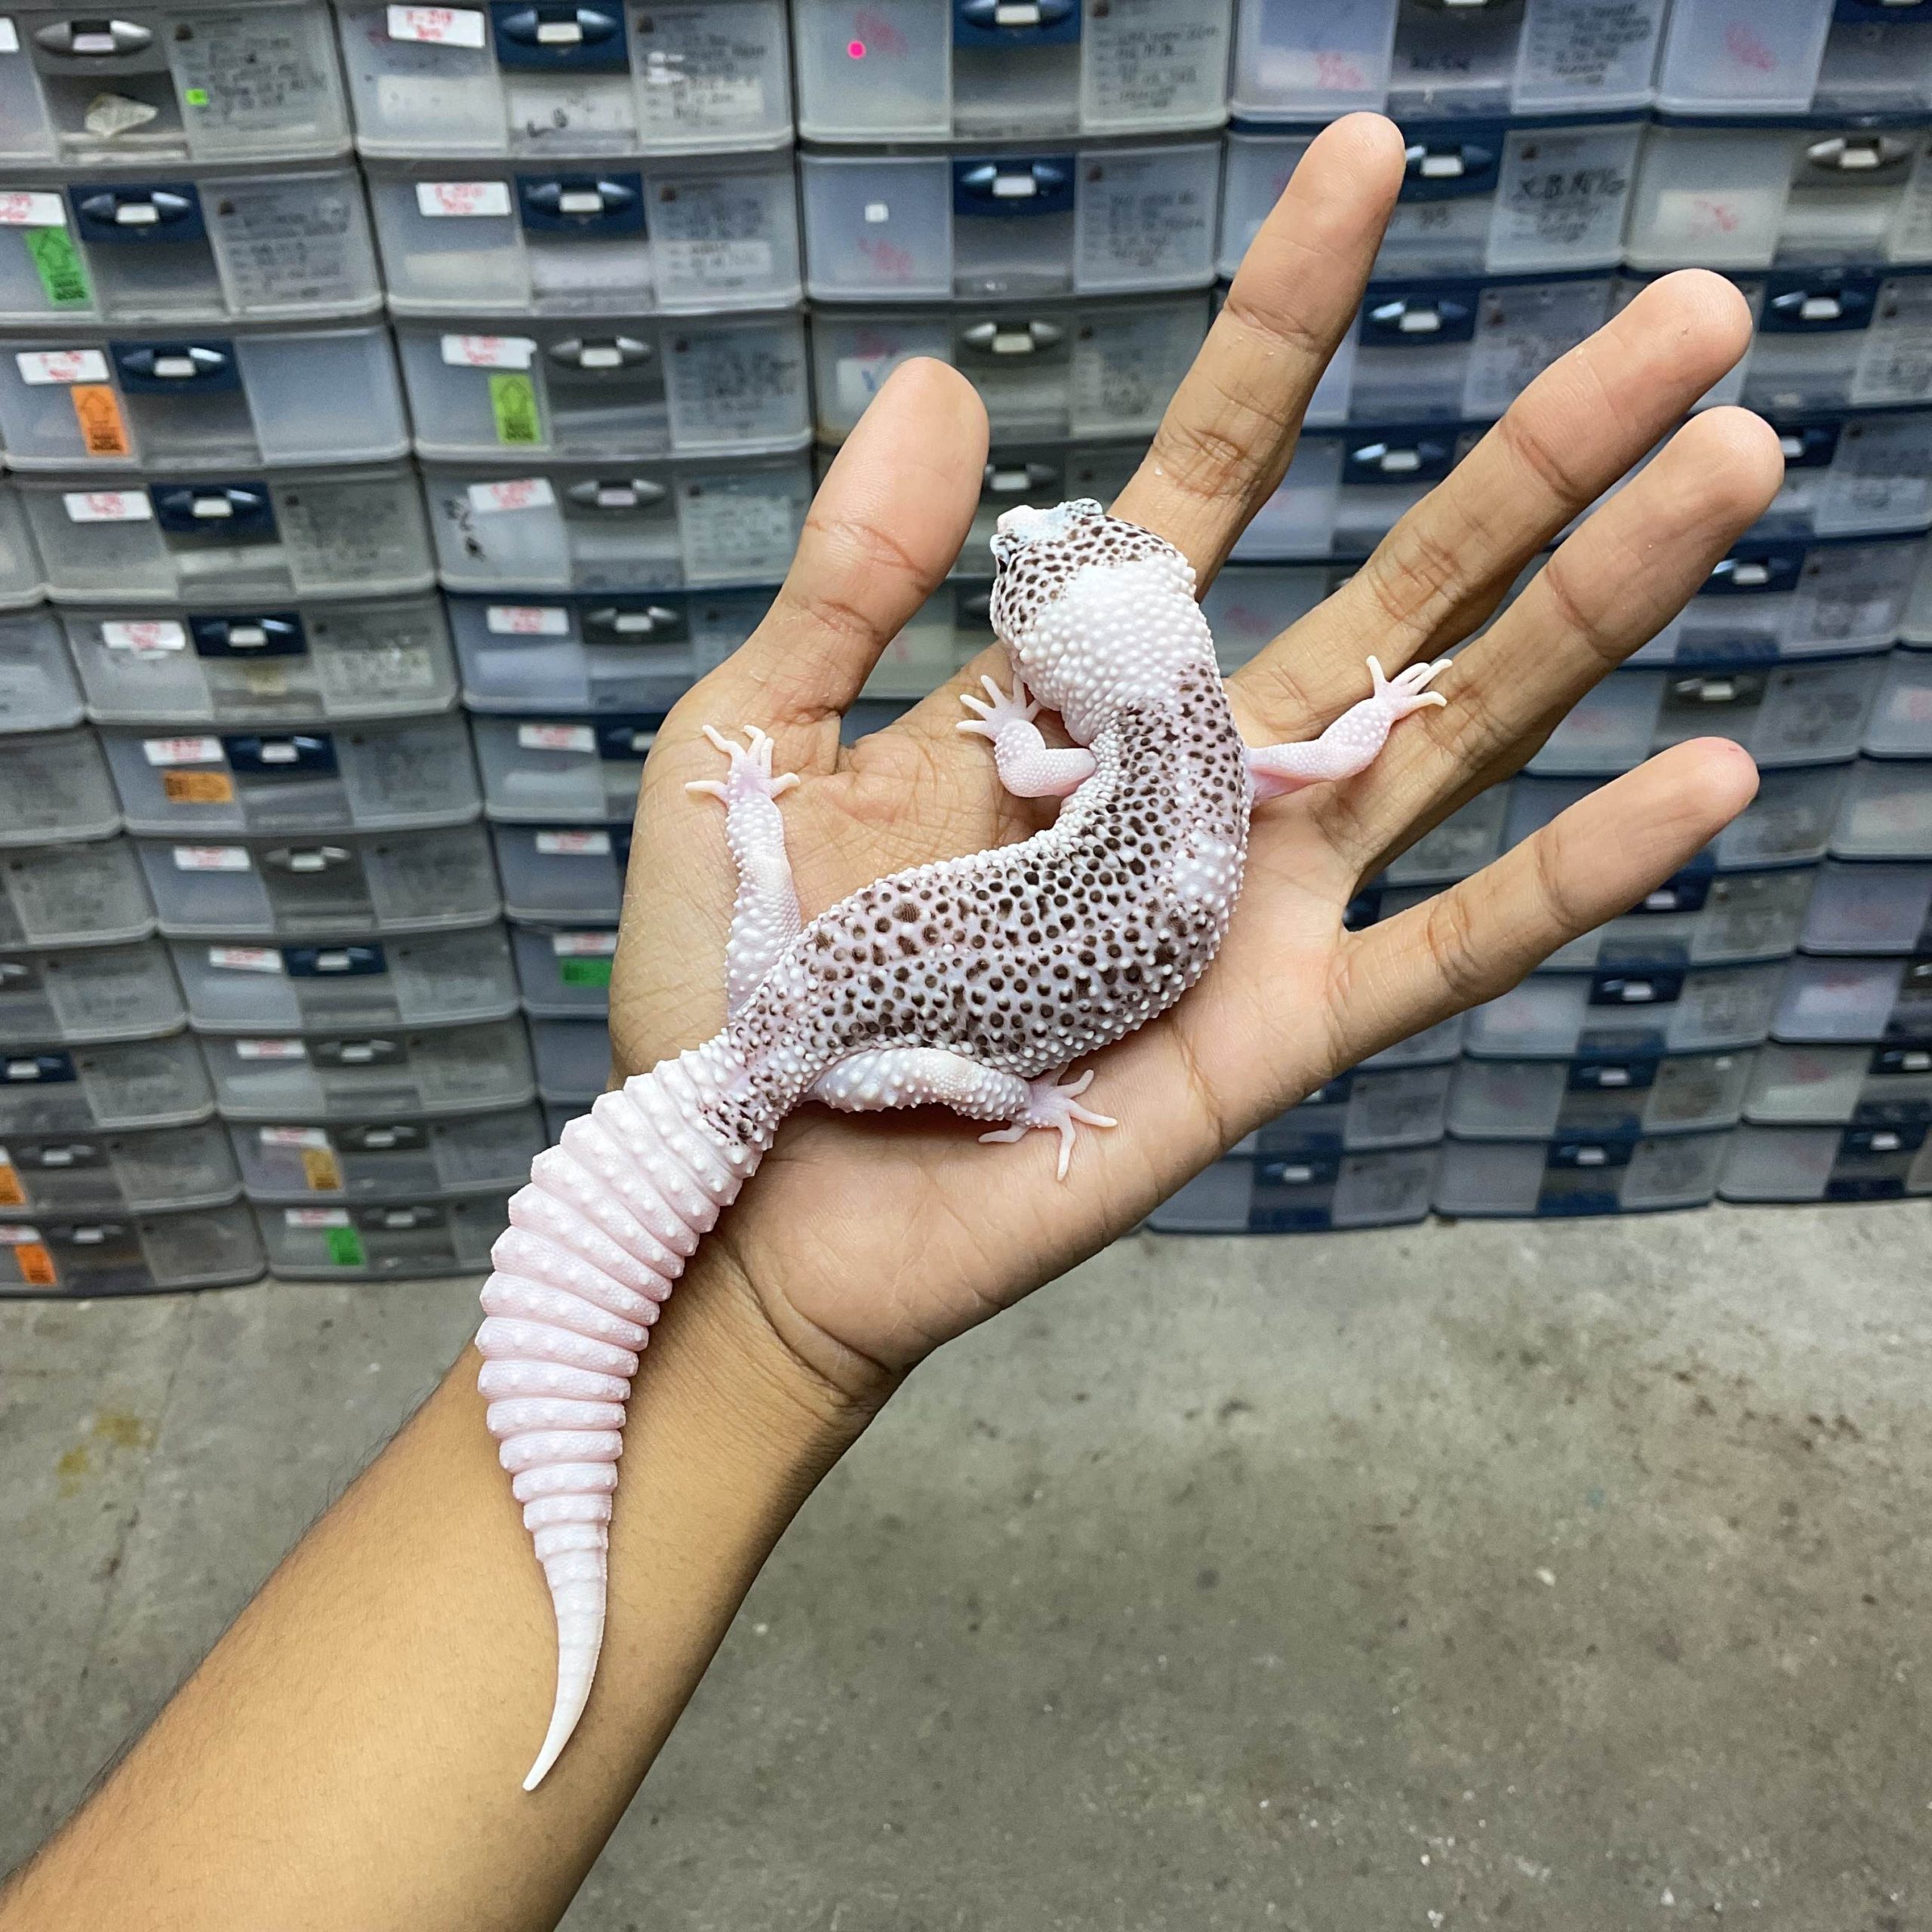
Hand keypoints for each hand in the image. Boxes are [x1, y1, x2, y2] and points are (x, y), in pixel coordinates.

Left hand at [610, 114, 1781, 1406]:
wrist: (745, 1204)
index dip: (1285, 325)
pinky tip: (1702, 774)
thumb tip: (948, 381)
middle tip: (1688, 315)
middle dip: (1535, 451)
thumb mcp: (750, 746)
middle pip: (1395, 583)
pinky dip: (1576, 875)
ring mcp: (1249, 904)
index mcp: (1066, 692)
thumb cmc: (730, 991)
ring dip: (1597, 604)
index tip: (1367, 163)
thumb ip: (847, 579)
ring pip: (1457, 729)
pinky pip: (1450, 948)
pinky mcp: (1273, 1035)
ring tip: (1732, 464)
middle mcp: (1191, 778)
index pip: (1206, 474)